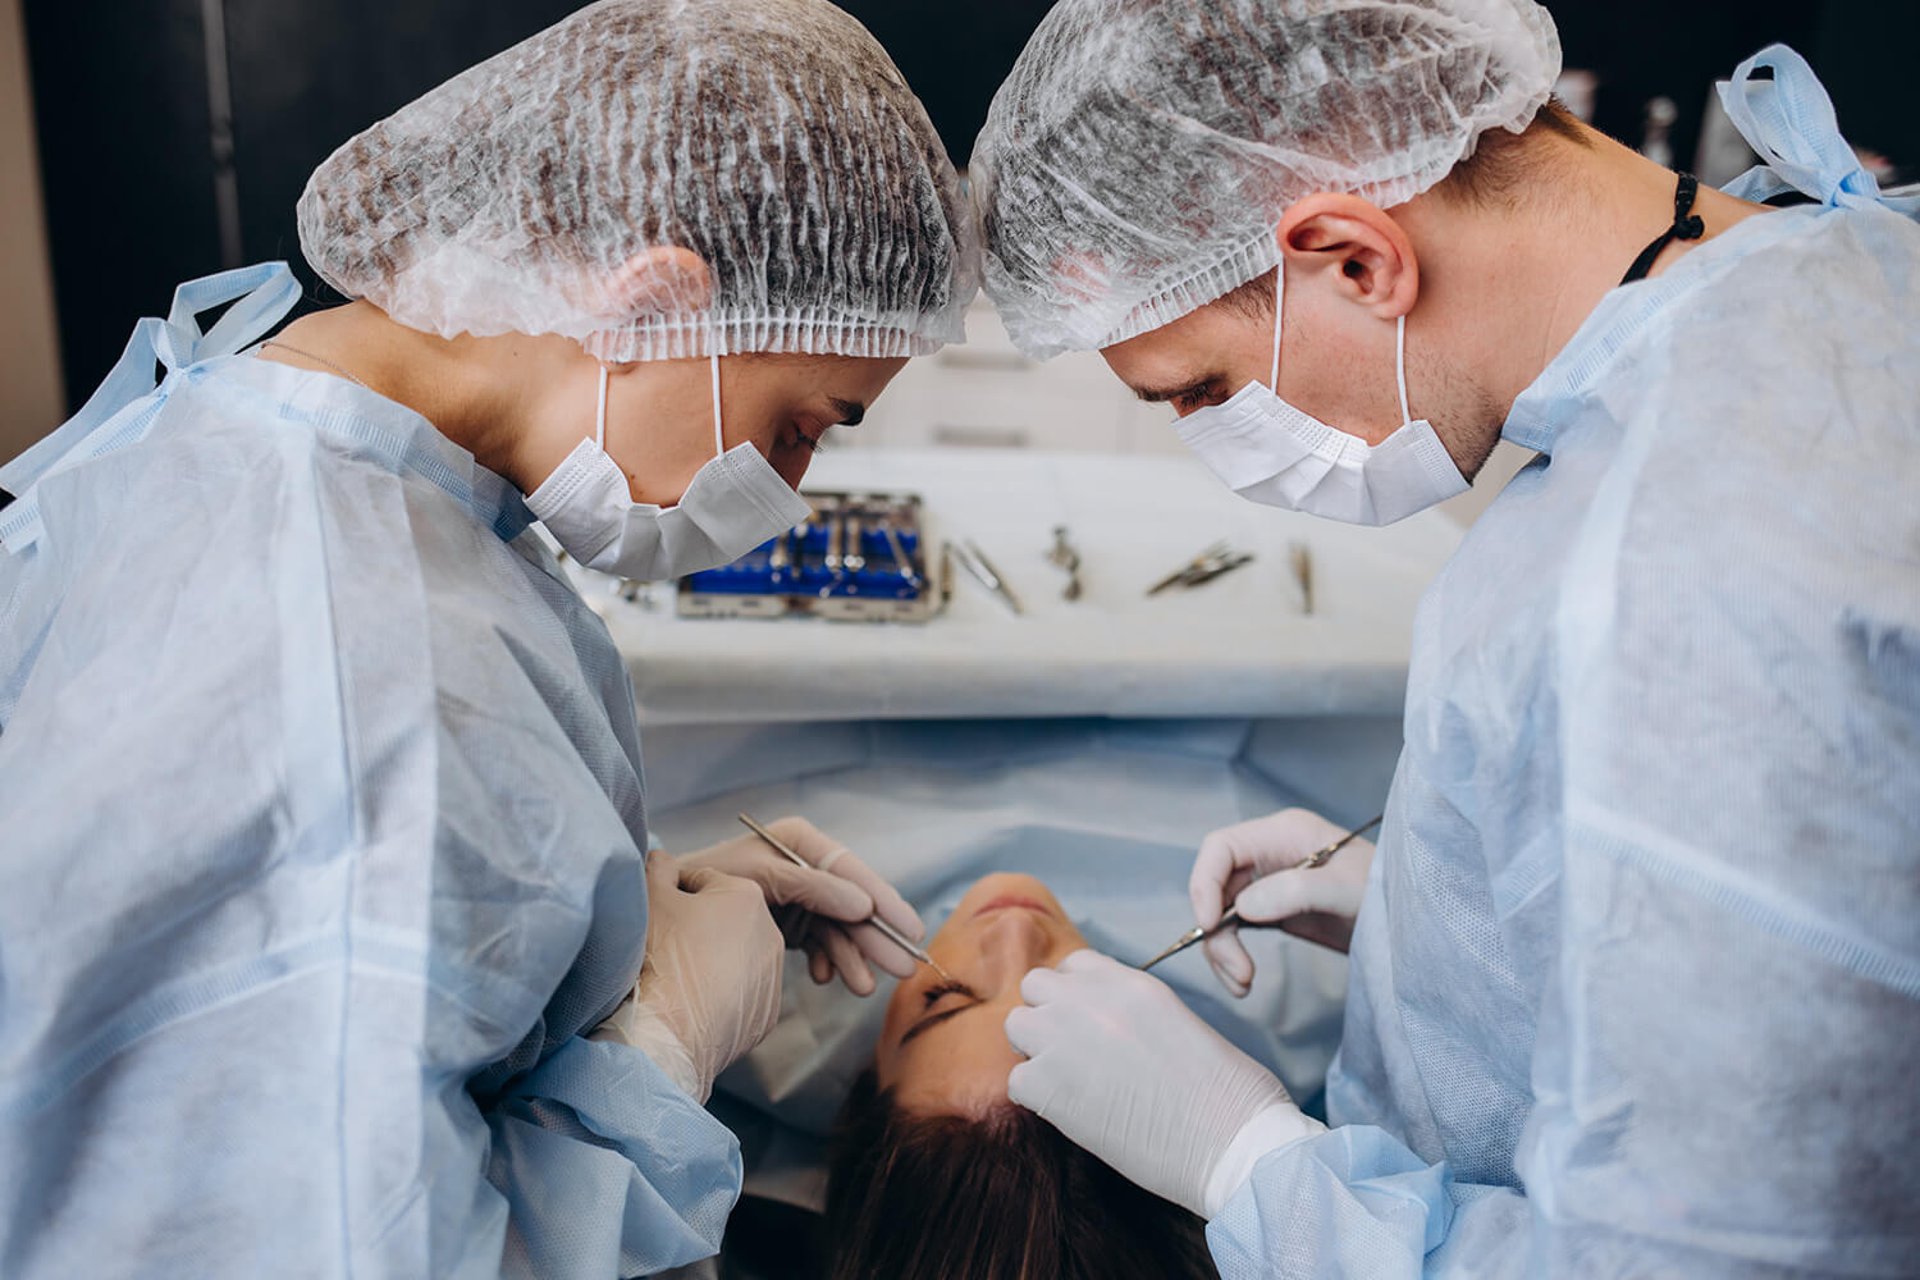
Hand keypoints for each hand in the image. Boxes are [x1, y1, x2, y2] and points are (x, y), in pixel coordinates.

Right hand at [592, 851, 783, 1101]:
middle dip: (699, 927)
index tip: (658, 917)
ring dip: (712, 961)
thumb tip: (662, 859)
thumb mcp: (650, 897)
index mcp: (747, 894)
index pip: (702, 881)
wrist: (667, 1031)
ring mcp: (773, 977)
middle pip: (725, 919)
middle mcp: (771, 933)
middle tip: (667, 948)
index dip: (673, 896)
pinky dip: (722, 995)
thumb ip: (658, 867)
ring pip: (736, 957)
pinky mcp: (767, 1014)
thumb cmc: (659, 958)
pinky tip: (694, 1003)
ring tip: (680, 978)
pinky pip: (741, 994)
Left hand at [679, 817, 924, 995]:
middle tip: (905, 967)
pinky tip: (825, 978)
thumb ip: (812, 888)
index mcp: (796, 842)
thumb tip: (864, 906)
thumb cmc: (702, 884)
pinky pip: (819, 944)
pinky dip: (826, 961)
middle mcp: (801, 866)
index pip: (849, 870)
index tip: (905, 928)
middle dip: (875, 936)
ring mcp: (795, 897)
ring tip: (863, 987)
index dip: (881, 899)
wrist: (661, 916)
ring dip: (853, 957)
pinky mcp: (787, 923)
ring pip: (838, 928)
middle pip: (850, 901)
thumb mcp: (758, 880)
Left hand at [1005, 951, 1322, 1217]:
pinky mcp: (1050, 1086)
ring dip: (1035, 1052)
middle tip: (1073, 1054)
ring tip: (1069, 1084)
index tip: (1090, 1024)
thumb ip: (1134, 1014)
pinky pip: (1018, 1082)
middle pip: (1036, 985)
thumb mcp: (1180, 1023)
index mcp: (1132, 983)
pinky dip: (1038, 1100)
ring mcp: (1065, 1038)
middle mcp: (1092, 999)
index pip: (1075, 965)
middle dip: (1047, 1015)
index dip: (1076, 995)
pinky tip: (1073, 1115)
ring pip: (1016, 1025)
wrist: (1235, 1141)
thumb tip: (1107, 1031)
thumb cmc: (1227, 1095)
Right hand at [1190, 808, 1375, 994]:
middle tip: (1237, 971)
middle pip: (1216, 886)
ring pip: (1221, 913)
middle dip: (1216, 930)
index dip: (1205, 882)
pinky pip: (1236, 931)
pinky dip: (1232, 956)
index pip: (1221, 848)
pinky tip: (1244, 980)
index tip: (1208, 924)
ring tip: (1243, 984)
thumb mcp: (1346, 889)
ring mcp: (1269, 884)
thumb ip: (1296, 891)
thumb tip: (1243, 907)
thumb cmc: (1387, 894)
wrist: (1411, 924)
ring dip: (1222, 950)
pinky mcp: (1273, 911)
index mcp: (1283, 834)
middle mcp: (1269, 855)